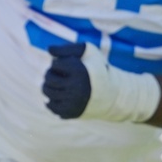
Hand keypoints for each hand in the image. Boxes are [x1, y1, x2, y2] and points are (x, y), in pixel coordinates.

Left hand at [42, 42, 160, 122]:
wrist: (114, 95)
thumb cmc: (99, 69)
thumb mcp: (88, 51)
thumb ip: (67, 48)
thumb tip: (49, 49)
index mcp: (78, 71)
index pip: (54, 64)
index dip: (59, 63)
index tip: (68, 65)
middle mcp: (75, 87)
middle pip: (48, 78)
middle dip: (51, 74)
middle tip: (59, 75)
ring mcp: (73, 102)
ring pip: (47, 92)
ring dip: (49, 86)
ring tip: (57, 84)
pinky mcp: (72, 113)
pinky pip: (51, 107)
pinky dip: (52, 101)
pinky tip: (60, 96)